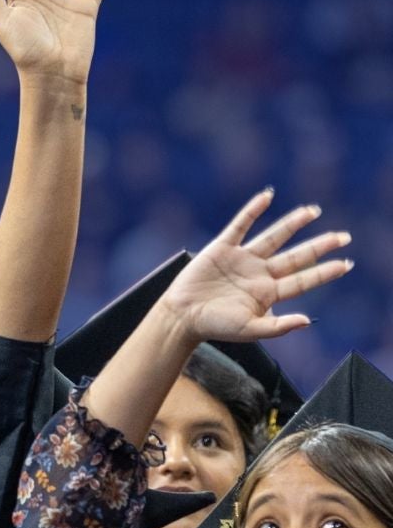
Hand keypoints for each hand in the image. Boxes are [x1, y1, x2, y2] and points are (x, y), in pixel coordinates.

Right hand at [158, 190, 352, 347]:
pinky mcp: (222, 248)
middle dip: (320, 246)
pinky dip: (253, 210)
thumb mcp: (248, 330)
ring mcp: (242, 259)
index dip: (324, 272)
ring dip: (293, 223)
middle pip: (296, 256)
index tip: (346, 264)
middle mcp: (259, 274)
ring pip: (274, 237)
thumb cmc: (215, 327)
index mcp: (267, 294)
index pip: (302, 280)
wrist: (182, 316)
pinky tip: (267, 196)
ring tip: (313, 211)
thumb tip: (307, 321)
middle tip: (344, 236)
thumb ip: (277, 327)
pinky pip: (241, 225)